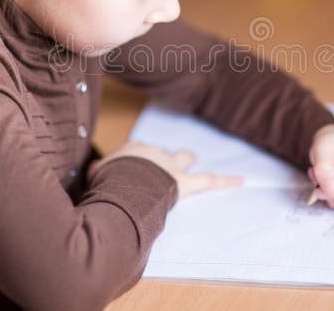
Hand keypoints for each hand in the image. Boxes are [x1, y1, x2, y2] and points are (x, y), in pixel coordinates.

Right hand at [87, 140, 243, 200]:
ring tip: (193, 163)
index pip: (137, 152)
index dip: (136, 161)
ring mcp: (171, 167)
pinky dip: (226, 181)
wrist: (125, 182)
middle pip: (163, 152)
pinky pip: (209, 181)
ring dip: (187, 162)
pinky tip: (241, 181)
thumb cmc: (108, 179)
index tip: (131, 168)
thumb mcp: (95, 174)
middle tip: (166, 163)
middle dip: (166, 157)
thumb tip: (92, 173)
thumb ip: (97, 172)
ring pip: (184, 159)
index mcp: (133, 151)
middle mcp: (154, 154)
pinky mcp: (185, 183)